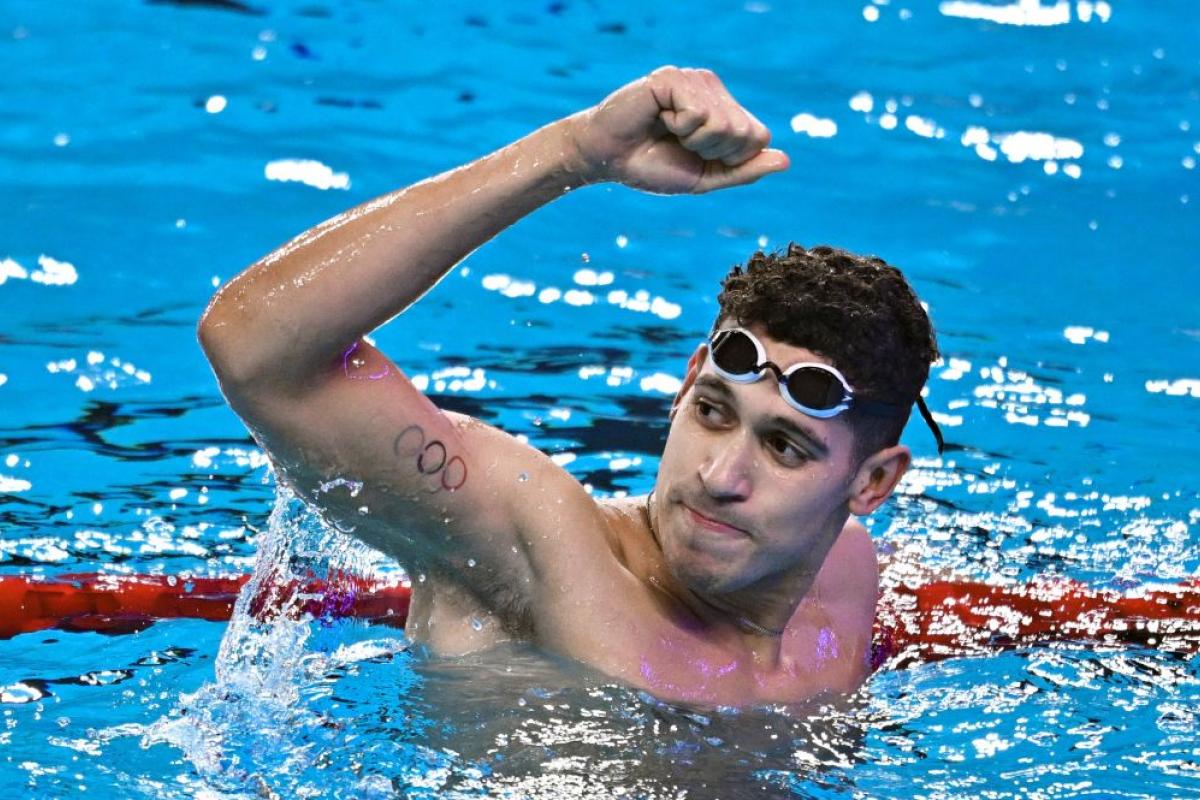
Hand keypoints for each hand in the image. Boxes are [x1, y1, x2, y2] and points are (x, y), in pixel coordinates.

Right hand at [565, 66, 789, 193]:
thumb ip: (743, 170)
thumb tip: (785, 161)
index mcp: (724, 109)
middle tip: (680, 144)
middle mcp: (713, 88)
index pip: (759, 136)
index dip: (731, 159)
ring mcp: (694, 79)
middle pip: (745, 131)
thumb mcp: (705, 178)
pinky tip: (659, 118)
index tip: (699, 155)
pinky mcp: (673, 77)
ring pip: (724, 122)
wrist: (607, 159)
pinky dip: (679, 127)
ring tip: (668, 131)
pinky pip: (699, 112)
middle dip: (713, 151)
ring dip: (694, 140)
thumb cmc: (652, 167)